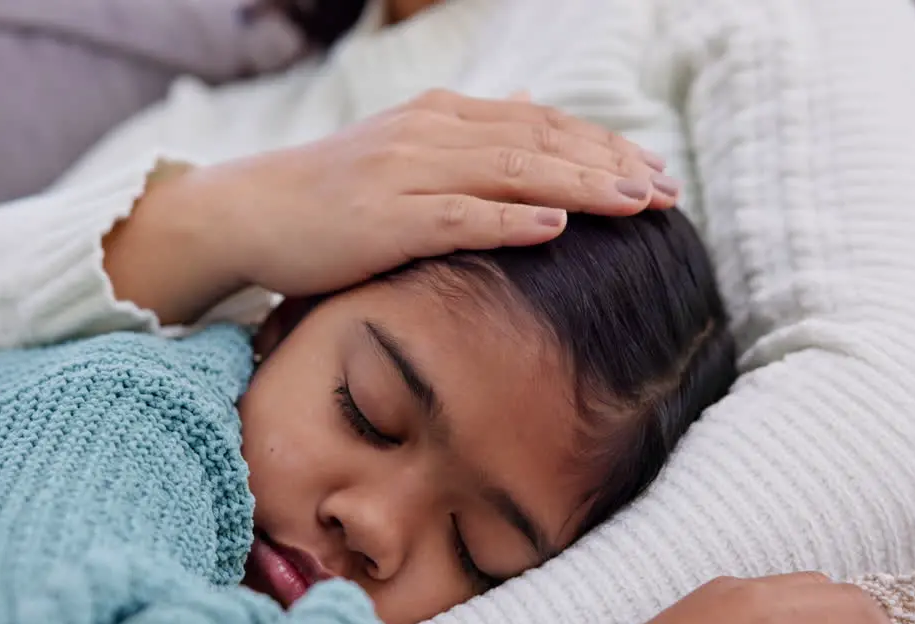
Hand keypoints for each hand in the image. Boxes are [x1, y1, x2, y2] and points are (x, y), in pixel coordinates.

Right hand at [196, 88, 678, 297]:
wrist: (246, 211)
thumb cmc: (327, 193)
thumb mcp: (402, 150)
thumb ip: (467, 135)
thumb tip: (525, 105)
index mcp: (439, 117)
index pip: (539, 124)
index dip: (602, 146)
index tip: (655, 171)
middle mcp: (429, 133)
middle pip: (538, 143)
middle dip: (609, 165)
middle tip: (668, 192)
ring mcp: (404, 172)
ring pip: (510, 173)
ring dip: (579, 187)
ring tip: (637, 204)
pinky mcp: (381, 217)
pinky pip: (457, 216)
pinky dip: (509, 220)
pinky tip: (556, 227)